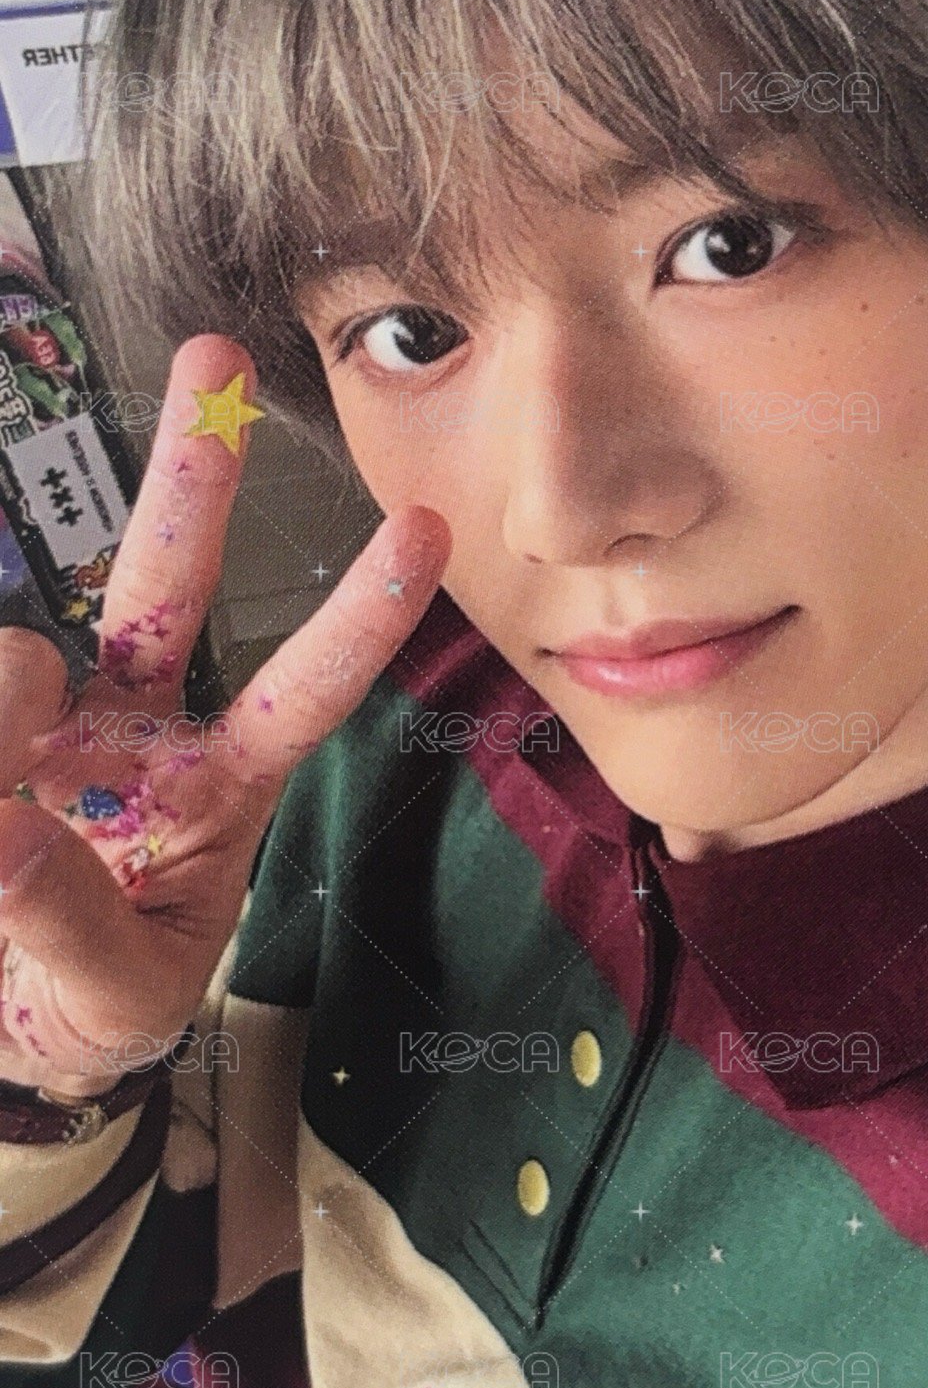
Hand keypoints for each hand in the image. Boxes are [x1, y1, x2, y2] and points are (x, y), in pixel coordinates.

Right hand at [0, 334, 449, 1097]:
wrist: (13, 1027)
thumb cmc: (95, 1001)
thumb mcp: (114, 991)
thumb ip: (68, 922)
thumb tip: (9, 822)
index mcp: (215, 787)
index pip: (297, 694)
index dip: (357, 618)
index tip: (426, 528)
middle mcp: (139, 730)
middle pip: (169, 586)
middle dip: (194, 476)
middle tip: (216, 359)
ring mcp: (52, 726)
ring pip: (27, 656)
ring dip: (9, 705)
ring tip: (11, 802)